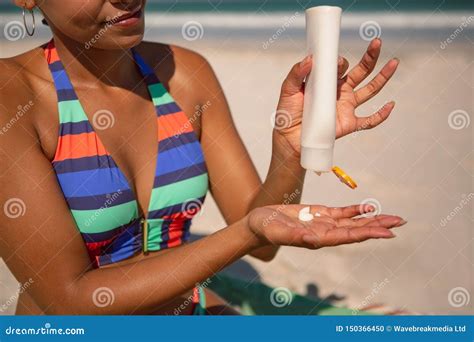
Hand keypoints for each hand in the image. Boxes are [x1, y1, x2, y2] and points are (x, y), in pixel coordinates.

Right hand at [248, 204, 405, 248]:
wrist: (257, 224)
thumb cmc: (265, 229)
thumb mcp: (277, 231)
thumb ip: (295, 236)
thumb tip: (314, 241)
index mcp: (318, 239)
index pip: (348, 236)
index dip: (368, 233)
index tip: (388, 232)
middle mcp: (325, 233)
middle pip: (357, 229)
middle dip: (378, 225)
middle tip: (400, 222)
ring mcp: (323, 224)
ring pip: (353, 221)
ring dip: (372, 218)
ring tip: (392, 216)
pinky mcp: (318, 214)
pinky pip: (341, 213)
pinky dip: (355, 210)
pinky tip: (367, 206)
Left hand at [273, 38, 398, 158]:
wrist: (289, 138)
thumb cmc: (288, 113)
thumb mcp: (288, 90)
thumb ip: (296, 73)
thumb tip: (309, 59)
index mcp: (328, 82)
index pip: (340, 66)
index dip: (340, 62)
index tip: (337, 61)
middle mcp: (340, 92)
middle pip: (361, 72)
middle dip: (370, 57)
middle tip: (377, 42)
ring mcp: (347, 107)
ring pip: (370, 90)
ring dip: (383, 77)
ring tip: (394, 63)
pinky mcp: (349, 124)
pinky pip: (369, 120)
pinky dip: (381, 115)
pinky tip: (391, 105)